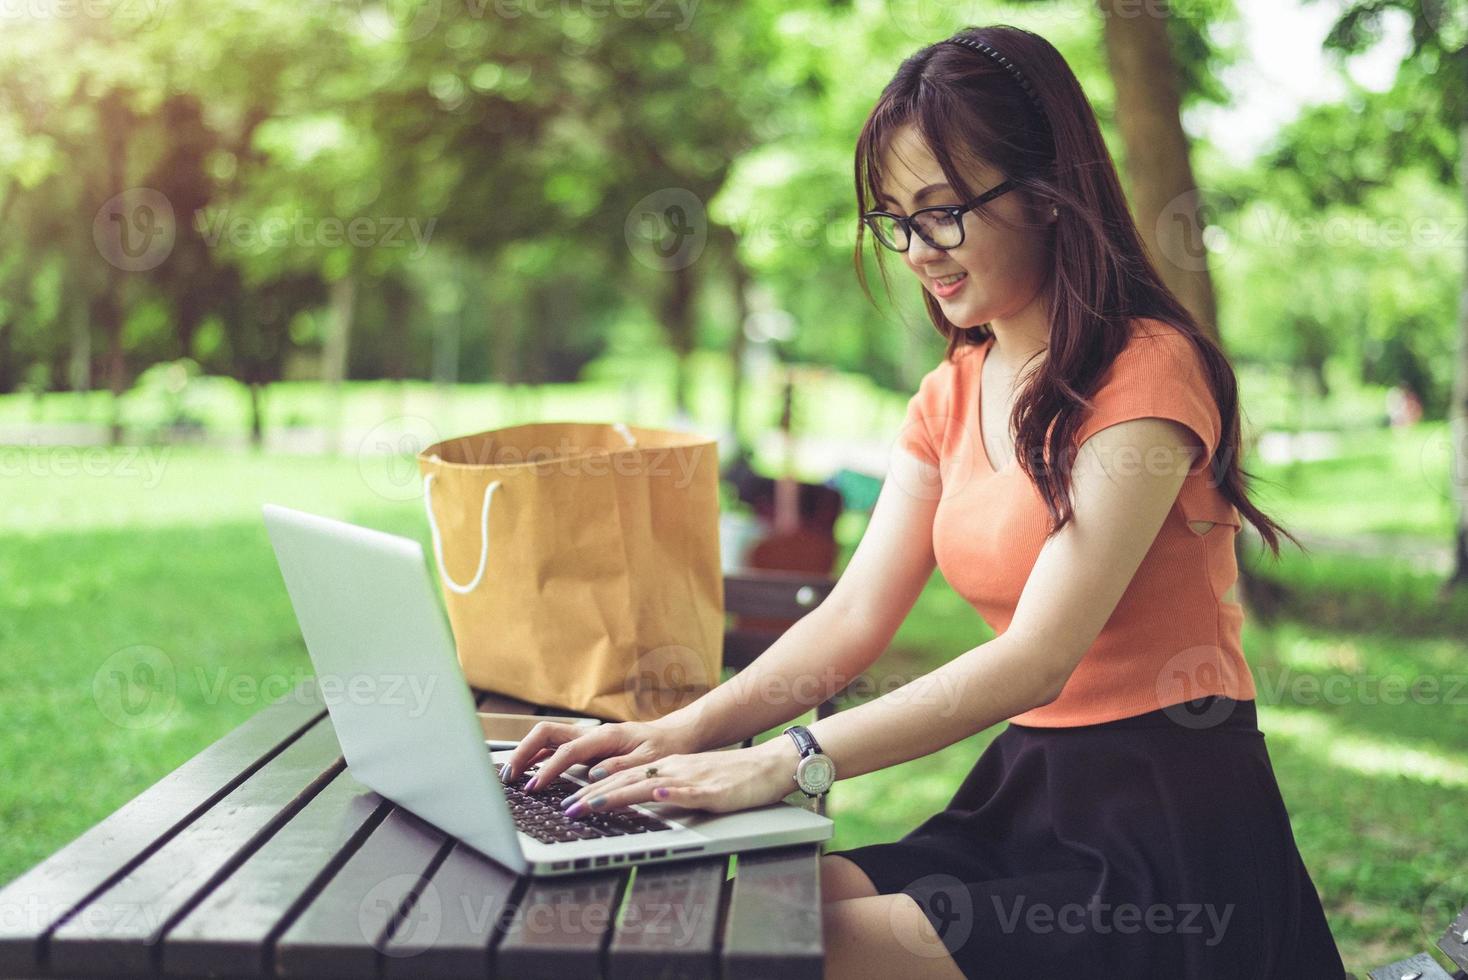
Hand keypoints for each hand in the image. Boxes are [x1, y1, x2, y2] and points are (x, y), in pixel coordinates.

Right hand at [500, 717, 700, 791]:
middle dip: (522, 752)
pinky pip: (555, 748)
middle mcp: (591, 734)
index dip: (548, 770)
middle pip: (545, 734)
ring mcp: (587, 739)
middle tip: (508, 776)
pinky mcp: (587, 746)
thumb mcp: (649, 761)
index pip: (567, 751)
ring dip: (526, 754)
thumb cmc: (663, 748)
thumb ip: (620, 768)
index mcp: (605, 736)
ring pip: (546, 739)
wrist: (675, 736)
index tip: (534, 788)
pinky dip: (538, 758)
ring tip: (511, 776)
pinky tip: (530, 773)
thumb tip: (592, 775)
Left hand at [557, 737, 802, 818]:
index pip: (623, 778)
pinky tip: (656, 794)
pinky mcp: (713, 790)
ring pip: (648, 784)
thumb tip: (641, 801)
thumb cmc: (733, 778)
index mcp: (668, 768)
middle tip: (565, 808)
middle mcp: (674, 769)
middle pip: (626, 781)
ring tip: (591, 804)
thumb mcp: (693, 783)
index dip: (593, 790)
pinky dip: (670, 792)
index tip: (568, 802)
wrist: (770, 765)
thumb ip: (667, 791)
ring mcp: (692, 779)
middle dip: (592, 795)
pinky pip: (689, 791)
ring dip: (617, 794)